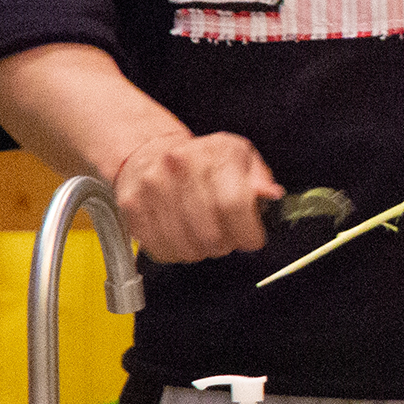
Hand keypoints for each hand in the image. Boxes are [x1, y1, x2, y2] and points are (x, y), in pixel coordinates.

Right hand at [109, 129, 281, 261]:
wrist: (150, 151)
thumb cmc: (202, 159)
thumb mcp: (240, 158)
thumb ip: (259, 179)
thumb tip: (270, 196)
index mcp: (215, 153)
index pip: (234, 204)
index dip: (247, 232)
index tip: (251, 240)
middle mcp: (181, 166)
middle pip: (210, 232)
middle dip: (226, 244)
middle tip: (227, 237)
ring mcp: (153, 186)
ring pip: (186, 246)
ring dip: (201, 250)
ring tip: (204, 236)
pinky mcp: (133, 205)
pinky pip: (160, 249)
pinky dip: (176, 252)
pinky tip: (182, 237)